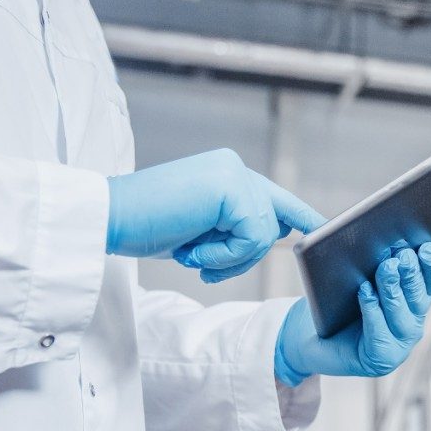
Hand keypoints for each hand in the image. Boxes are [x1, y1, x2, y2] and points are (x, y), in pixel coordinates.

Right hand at [105, 149, 325, 282]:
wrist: (106, 219)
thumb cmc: (145, 228)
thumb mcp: (201, 229)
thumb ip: (235, 227)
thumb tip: (279, 233)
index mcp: (228, 174)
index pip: (276, 199)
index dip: (302, 217)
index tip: (324, 229)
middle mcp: (235, 168)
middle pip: (273, 224)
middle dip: (242, 256)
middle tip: (202, 263)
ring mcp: (234, 174)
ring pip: (264, 235)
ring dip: (228, 259)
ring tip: (191, 253)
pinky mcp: (231, 188)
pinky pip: (252, 238)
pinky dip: (223, 256)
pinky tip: (191, 250)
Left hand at [274, 243, 430, 384]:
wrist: (312, 338)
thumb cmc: (337, 305)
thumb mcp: (358, 277)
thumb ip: (372, 261)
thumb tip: (375, 235)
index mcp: (412, 302)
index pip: (430, 282)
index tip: (425, 247)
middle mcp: (411, 324)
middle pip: (419, 298)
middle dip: (412, 275)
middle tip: (402, 255)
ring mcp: (399, 345)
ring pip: (402, 317)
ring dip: (394, 290)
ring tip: (386, 268)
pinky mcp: (381, 359)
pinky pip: (380, 334)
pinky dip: (373, 311)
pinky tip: (365, 292)